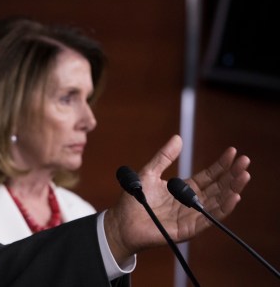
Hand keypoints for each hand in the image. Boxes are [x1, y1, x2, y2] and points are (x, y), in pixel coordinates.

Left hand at [104, 134, 250, 261]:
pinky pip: (208, 219)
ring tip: (244, 176)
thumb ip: (164, 157)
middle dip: (232, 175)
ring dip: (232, 189)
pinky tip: (233, 197)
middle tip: (245, 161)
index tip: (233, 152)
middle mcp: (191, 202)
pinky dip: (222, 209)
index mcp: (184, 189)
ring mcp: (191, 216)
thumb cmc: (134, 200)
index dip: (221, 165)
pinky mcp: (187, 229)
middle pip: (217, 188)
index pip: (209, 176)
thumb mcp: (149, 173)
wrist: (121, 223)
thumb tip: (178, 138)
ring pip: (217, 202)